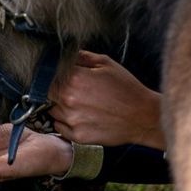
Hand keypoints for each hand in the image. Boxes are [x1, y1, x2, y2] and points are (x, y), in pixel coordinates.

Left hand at [50, 51, 164, 149]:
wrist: (143, 117)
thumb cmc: (126, 88)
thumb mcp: (106, 64)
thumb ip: (81, 57)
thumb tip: (63, 54)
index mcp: (74, 79)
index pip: (47, 75)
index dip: (51, 75)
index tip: (58, 76)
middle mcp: (69, 100)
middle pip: (47, 93)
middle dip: (55, 91)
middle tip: (72, 90)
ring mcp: (72, 120)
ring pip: (51, 111)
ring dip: (59, 107)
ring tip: (79, 104)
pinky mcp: (77, 136)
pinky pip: (59, 127)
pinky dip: (65, 122)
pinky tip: (80, 116)